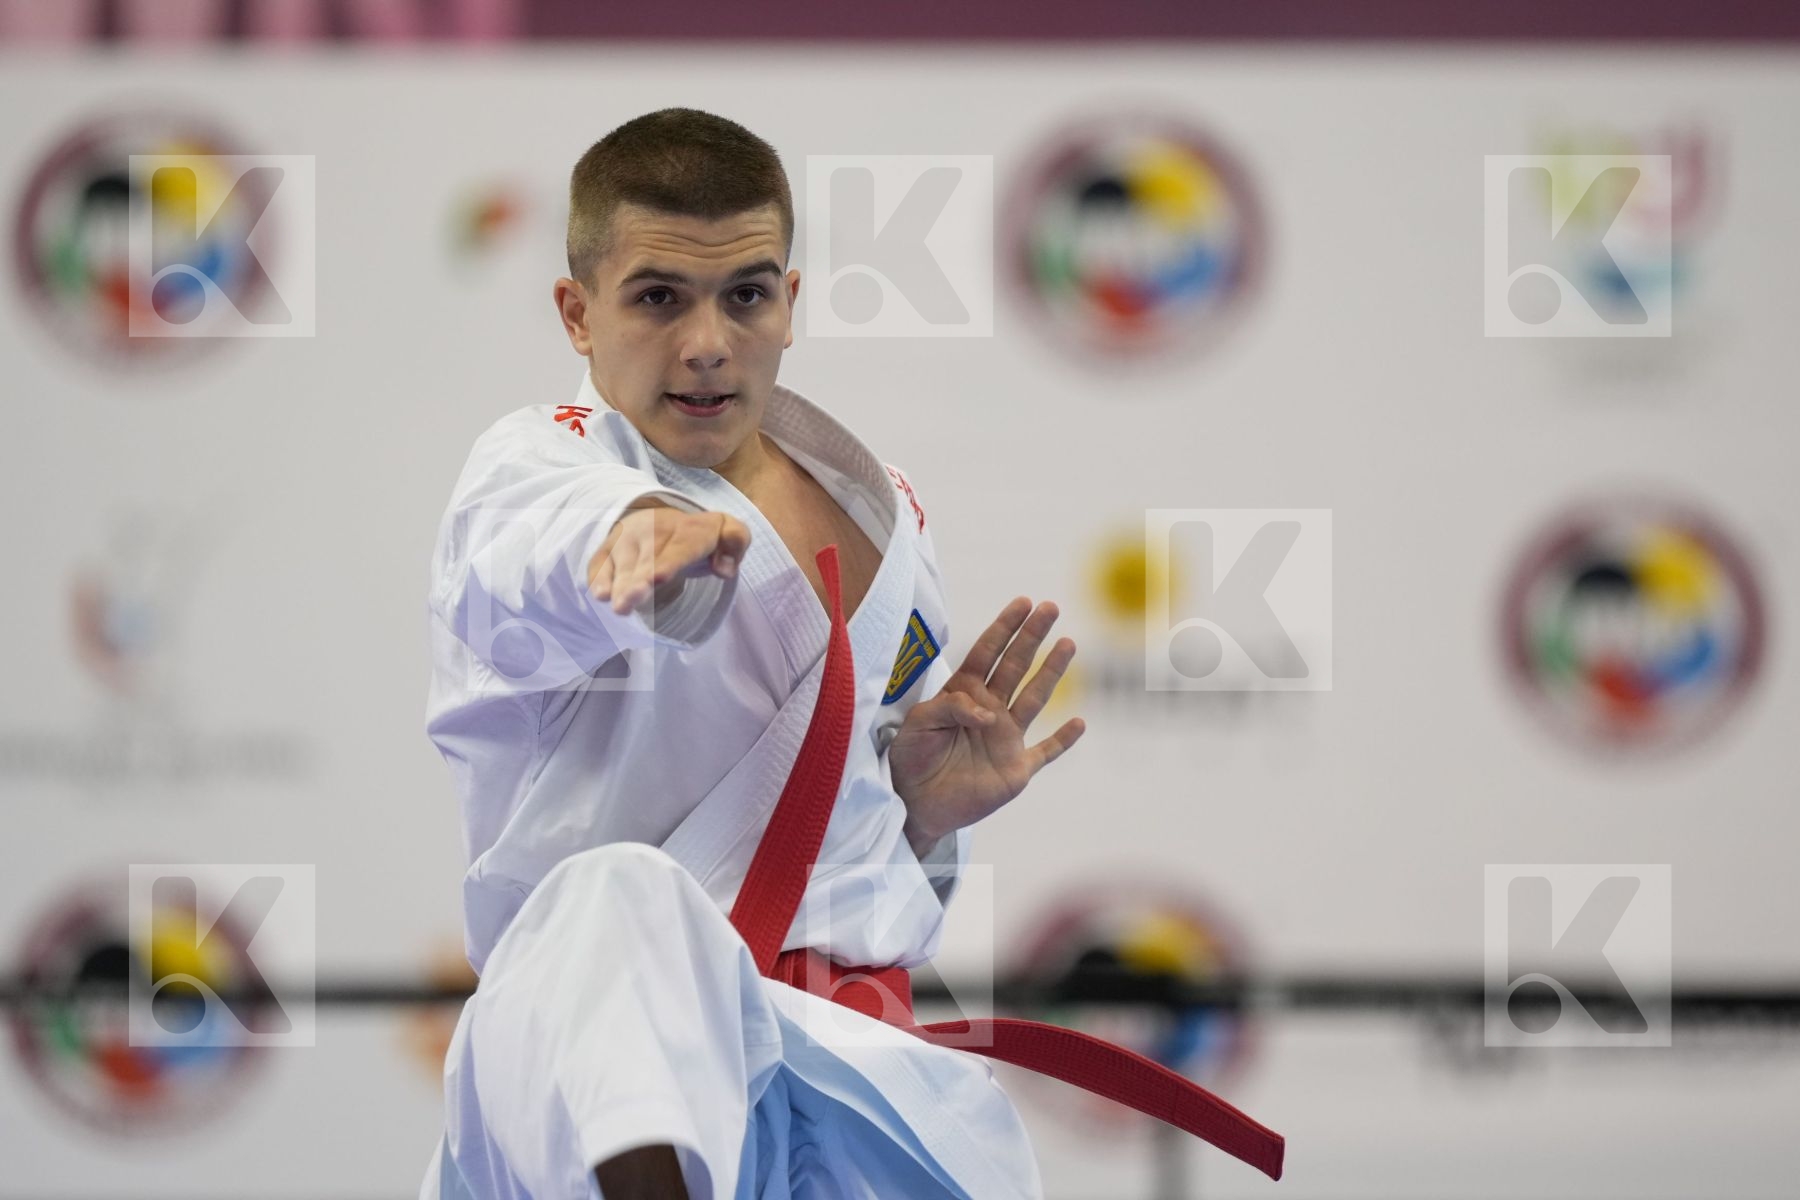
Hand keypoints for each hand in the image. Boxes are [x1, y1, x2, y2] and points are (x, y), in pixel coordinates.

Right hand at [587, 500, 751, 616]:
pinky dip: (598, 574)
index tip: (656, 579)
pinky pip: (600, 559)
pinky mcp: (611, 545)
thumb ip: (735, 543)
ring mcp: (629, 537)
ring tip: (614, 605)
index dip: (666, 564)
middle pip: (645, 559)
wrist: (670, 516)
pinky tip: (598, 593)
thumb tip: (724, 569)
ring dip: (616, 583)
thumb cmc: (703, 536)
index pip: (678, 549)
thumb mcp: (730, 532)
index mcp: (688, 531)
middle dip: (635, 581)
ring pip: (621, 561)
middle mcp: (654, 530)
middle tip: (627, 604)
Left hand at [887, 597, 1085, 851]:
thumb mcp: (917, 725)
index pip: (987, 653)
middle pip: (1015, 666)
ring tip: (1068, 642)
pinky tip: (1080, 722)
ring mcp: (1006, 739)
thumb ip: (949, 709)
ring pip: (1036, 698)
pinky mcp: (1016, 770)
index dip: (1004, 627)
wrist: (914, 805)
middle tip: (1050, 607)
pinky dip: (1064, 740)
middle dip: (1032, 636)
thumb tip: (988, 713)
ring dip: (1052, 671)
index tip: (1023, 602)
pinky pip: (1046, 752)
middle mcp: (990, 710)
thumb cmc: (909, 759)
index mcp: (963, 694)